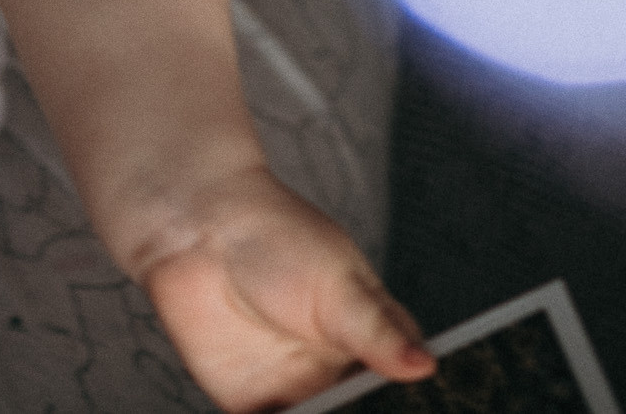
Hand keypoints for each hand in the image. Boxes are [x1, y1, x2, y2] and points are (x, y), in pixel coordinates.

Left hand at [135, 167, 433, 412]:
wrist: (201, 231)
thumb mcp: (339, 285)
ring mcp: (297, 392)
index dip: (405, 406)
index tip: (403, 409)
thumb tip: (423, 365)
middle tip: (352, 411)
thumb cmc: (279, 237)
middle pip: (360, 413)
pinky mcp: (252, 406)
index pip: (402, 390)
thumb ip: (377, 333)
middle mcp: (337, 373)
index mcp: (373, 342)